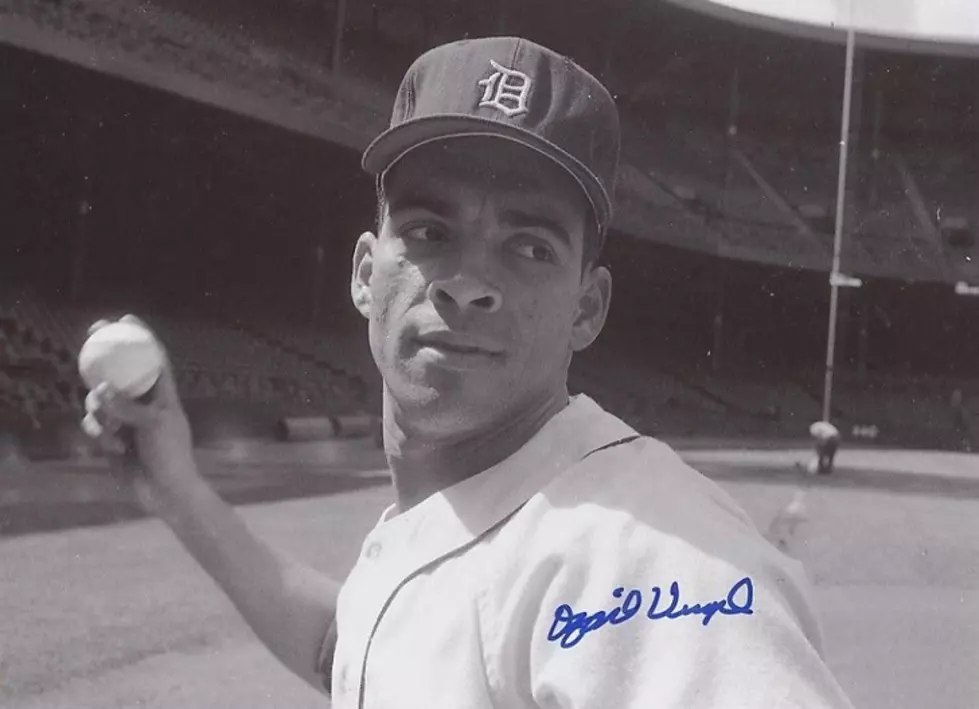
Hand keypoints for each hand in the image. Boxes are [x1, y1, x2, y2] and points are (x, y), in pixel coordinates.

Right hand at [81, 315, 195, 513]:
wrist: (166, 492)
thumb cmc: (170, 455)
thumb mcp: (153, 425)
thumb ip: (128, 406)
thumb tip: (101, 387)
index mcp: (163, 394)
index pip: (153, 357)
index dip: (141, 336)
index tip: (125, 318)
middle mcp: (144, 403)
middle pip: (120, 372)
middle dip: (102, 358)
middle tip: (89, 342)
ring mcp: (126, 420)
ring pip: (101, 400)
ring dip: (101, 410)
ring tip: (113, 428)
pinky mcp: (112, 438)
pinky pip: (95, 425)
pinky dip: (100, 433)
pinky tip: (112, 446)